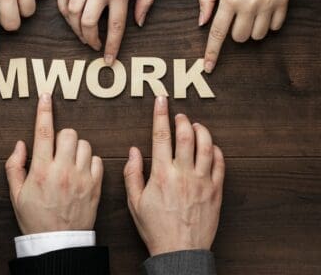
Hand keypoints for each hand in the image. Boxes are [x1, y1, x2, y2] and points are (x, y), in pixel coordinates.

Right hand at [5, 93, 102, 234]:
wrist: (58, 243)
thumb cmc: (34, 218)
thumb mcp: (16, 194)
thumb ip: (15, 166)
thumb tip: (21, 143)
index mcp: (41, 171)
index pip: (43, 133)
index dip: (44, 111)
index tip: (46, 96)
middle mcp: (62, 171)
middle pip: (69, 133)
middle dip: (62, 135)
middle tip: (57, 147)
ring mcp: (81, 178)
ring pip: (84, 144)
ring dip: (76, 147)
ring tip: (68, 160)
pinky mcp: (95, 186)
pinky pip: (97, 160)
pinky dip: (89, 160)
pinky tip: (81, 169)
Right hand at [123, 96, 224, 255]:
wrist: (180, 251)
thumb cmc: (155, 228)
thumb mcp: (134, 202)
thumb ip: (132, 173)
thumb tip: (133, 150)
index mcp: (161, 174)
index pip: (160, 136)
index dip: (160, 115)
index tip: (161, 101)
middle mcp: (183, 174)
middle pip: (186, 135)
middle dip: (182, 119)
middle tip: (178, 114)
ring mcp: (202, 181)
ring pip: (206, 146)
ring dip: (201, 131)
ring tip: (195, 126)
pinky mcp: (215, 191)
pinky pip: (220, 164)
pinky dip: (216, 150)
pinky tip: (210, 147)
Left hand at [199, 0, 294, 72]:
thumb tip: (202, 22)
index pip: (218, 33)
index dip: (212, 53)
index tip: (209, 67)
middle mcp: (250, 4)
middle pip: (239, 38)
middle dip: (234, 33)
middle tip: (233, 16)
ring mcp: (269, 4)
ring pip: (258, 36)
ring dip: (251, 30)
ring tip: (248, 13)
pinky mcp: (284, 1)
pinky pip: (276, 26)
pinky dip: (268, 24)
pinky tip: (263, 11)